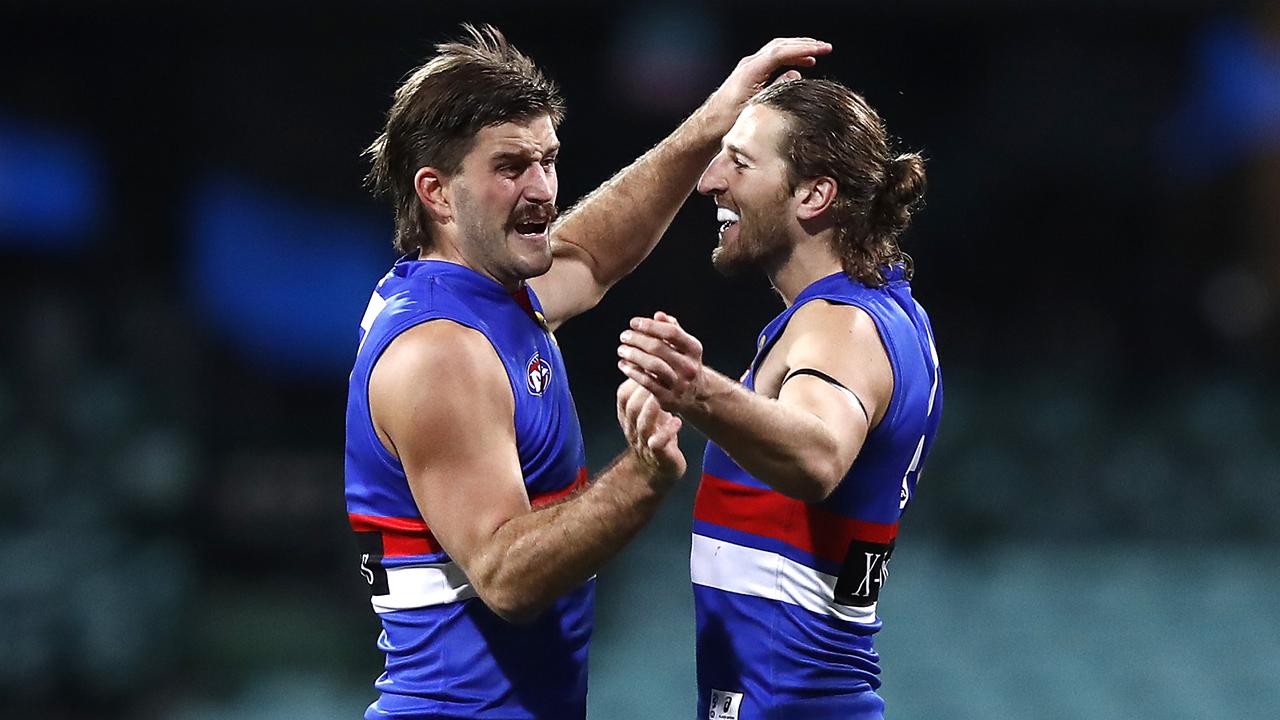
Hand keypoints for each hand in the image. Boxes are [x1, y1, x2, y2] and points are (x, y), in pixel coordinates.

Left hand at [617, 311, 705, 415]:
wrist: (694, 394)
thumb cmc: (683, 362)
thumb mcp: (683, 345)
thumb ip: (671, 329)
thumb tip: (658, 315)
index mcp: (694, 349)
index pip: (671, 332)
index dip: (650, 326)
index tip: (633, 323)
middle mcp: (689, 366)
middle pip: (659, 348)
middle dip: (637, 340)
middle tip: (624, 336)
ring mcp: (679, 383)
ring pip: (652, 365)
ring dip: (633, 355)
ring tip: (621, 349)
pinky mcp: (668, 398)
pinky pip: (647, 382)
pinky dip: (632, 372)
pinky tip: (623, 365)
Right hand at [617, 377, 685, 481]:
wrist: (656, 470)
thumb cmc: (655, 434)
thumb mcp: (647, 412)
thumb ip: (648, 392)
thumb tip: (654, 362)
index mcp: (628, 416)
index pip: (623, 394)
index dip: (635, 380)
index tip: (653, 367)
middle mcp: (632, 429)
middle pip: (631, 406)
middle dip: (645, 390)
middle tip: (662, 379)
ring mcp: (644, 442)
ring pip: (642, 423)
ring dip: (654, 408)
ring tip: (665, 397)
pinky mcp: (658, 455)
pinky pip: (657, 443)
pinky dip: (667, 431)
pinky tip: (677, 421)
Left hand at [702, 37, 832, 128]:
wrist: (708, 126)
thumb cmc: (727, 122)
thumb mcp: (755, 109)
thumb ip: (775, 91)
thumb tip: (795, 76)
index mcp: (750, 71)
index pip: (780, 52)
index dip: (803, 49)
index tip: (822, 50)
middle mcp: (749, 65)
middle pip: (780, 45)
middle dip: (804, 44)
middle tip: (826, 48)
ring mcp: (749, 68)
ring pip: (777, 50)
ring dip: (798, 49)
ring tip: (817, 54)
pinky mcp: (750, 74)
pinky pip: (773, 59)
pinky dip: (789, 58)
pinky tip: (800, 65)